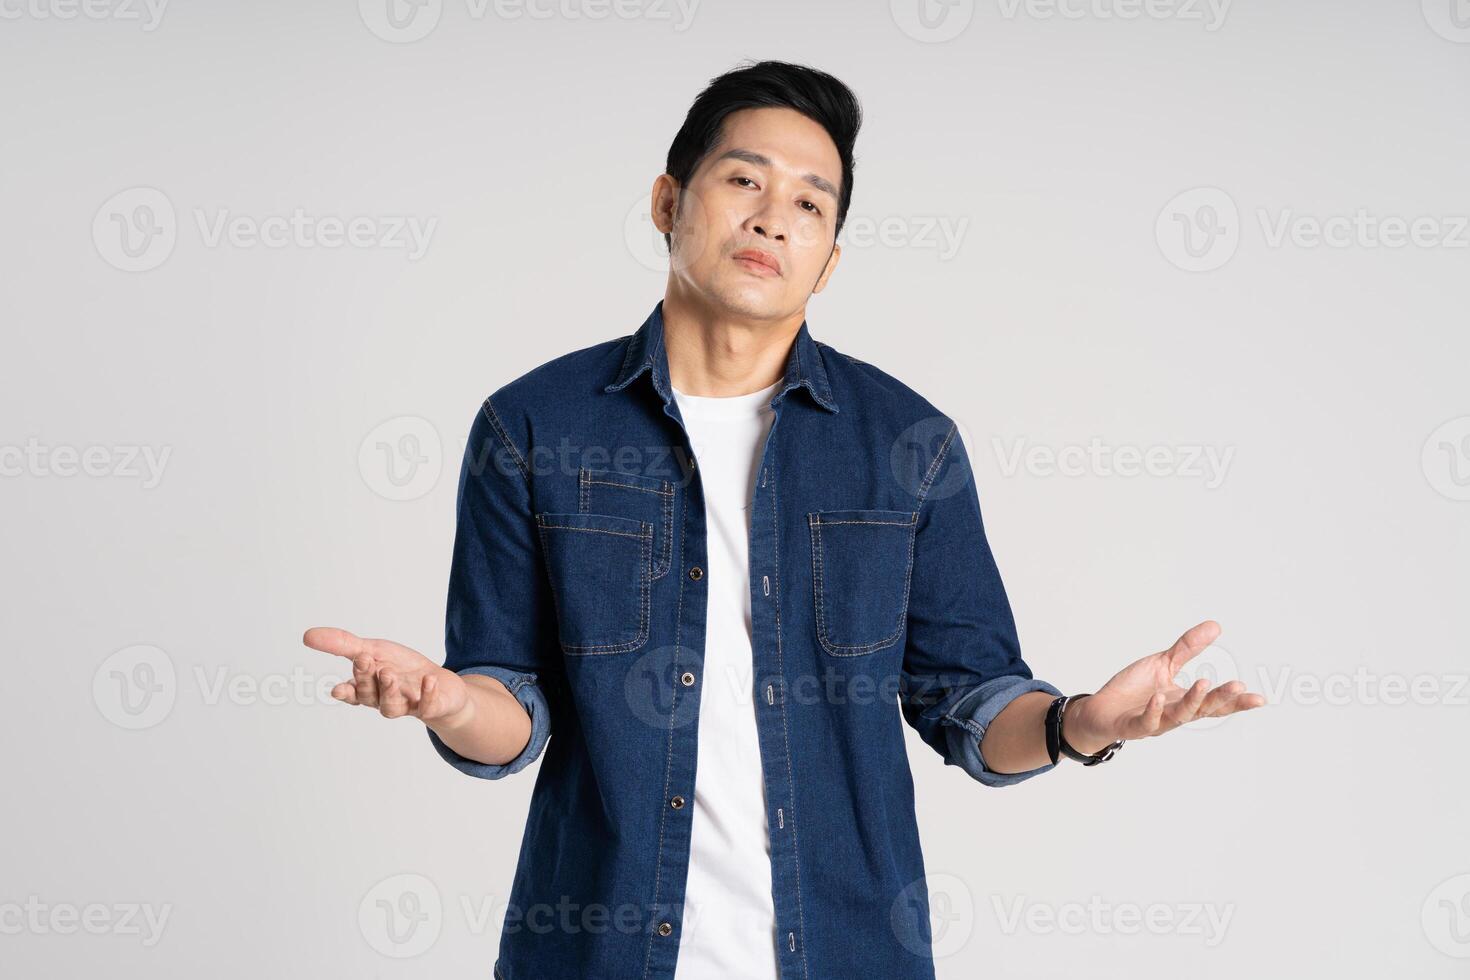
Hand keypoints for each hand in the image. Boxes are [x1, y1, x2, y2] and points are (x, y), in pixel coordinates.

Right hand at [302, 626, 467, 724]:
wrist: (442, 686)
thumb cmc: (402, 669)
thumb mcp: (374, 650)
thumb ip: (343, 644)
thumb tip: (306, 635)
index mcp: (367, 687)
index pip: (352, 692)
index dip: (345, 691)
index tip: (338, 688)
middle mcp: (383, 700)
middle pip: (369, 696)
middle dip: (365, 679)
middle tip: (365, 660)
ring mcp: (406, 706)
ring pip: (391, 707)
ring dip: (388, 690)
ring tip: (388, 673)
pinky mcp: (430, 708)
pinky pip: (427, 705)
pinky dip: (428, 694)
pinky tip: (429, 680)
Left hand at [1062, 620, 1265, 752]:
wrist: (1099, 709)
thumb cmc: (1134, 689)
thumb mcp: (1163, 664)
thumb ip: (1188, 649)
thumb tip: (1216, 626)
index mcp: (1184, 700)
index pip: (1215, 703)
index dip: (1236, 702)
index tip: (1260, 698)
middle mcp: (1174, 714)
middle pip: (1203, 709)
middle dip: (1221, 698)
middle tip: (1238, 686)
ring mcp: (1155, 722)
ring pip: (1179, 716)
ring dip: (1192, 701)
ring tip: (1203, 682)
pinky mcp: (1133, 727)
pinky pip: (1146, 722)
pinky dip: (1154, 711)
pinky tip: (1159, 697)